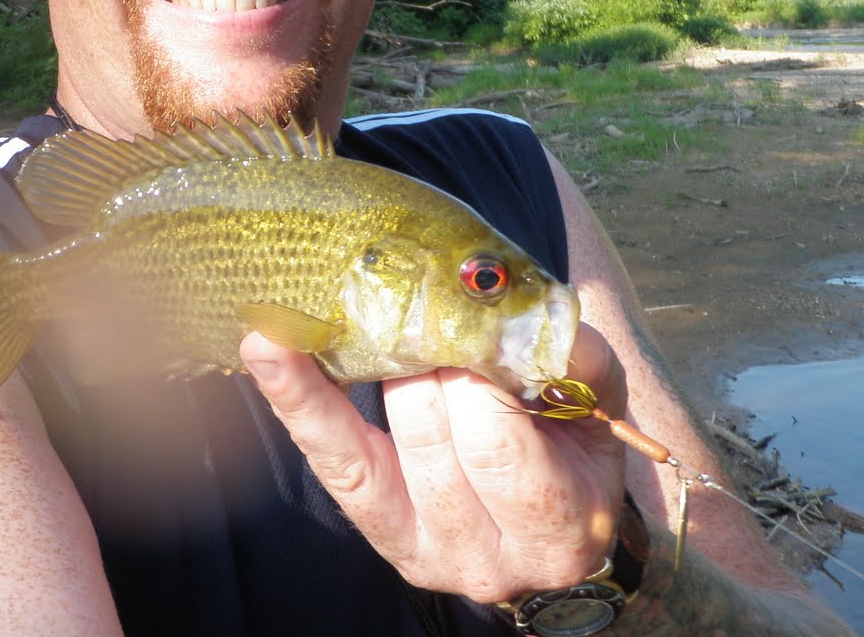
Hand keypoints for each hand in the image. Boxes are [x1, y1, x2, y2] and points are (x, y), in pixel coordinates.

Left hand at [239, 323, 627, 603]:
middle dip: (422, 365)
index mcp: (558, 524)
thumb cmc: (573, 447)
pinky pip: (329, 459)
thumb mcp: (597, 406)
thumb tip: (522, 308)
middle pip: (427, 438)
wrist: (559, 520)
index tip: (467, 323)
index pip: (494, 443)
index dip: (472, 376)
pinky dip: (294, 397)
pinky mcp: (377, 530)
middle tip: (424, 313)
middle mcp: (485, 556)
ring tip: (374, 322)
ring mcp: (423, 552)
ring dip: (371, 371)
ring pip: (368, 449)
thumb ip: (576, 359)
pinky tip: (265, 344)